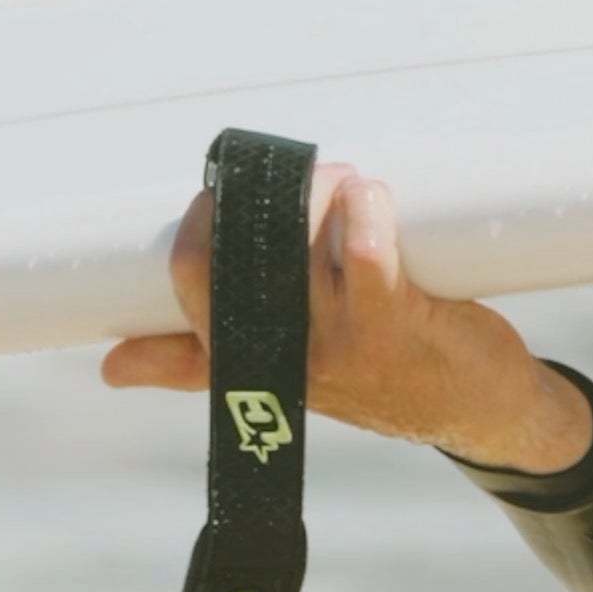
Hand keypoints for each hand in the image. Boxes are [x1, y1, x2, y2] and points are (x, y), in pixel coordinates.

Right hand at [100, 161, 592, 473]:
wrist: (481, 414)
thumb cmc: (380, 379)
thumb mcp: (283, 379)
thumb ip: (197, 365)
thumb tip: (111, 367)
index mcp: (249, 361)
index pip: (189, 286)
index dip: (196, 226)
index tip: (221, 192)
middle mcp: (287, 354)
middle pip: (235, 255)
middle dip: (258, 194)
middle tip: (294, 177)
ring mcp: (341, 340)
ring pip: (302, 240)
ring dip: (320, 189)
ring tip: (343, 183)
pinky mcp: (396, 320)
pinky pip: (366, 248)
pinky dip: (366, 206)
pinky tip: (371, 196)